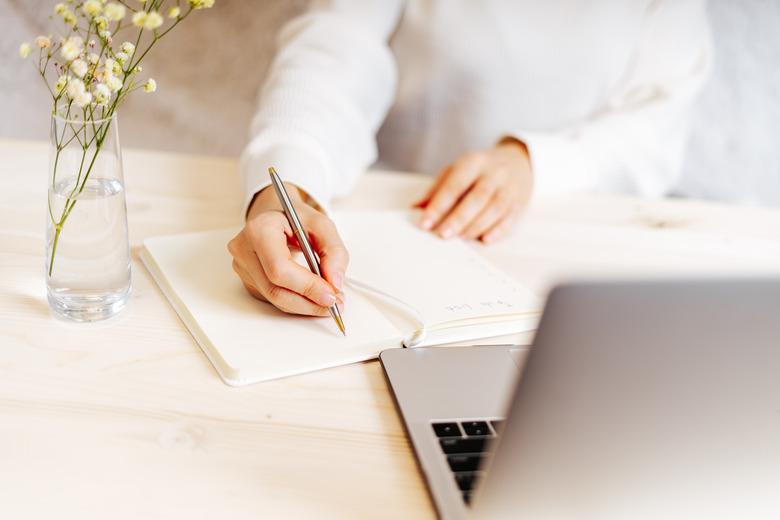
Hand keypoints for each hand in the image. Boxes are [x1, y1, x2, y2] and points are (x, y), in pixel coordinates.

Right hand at [227, 184, 347, 315]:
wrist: (275, 217)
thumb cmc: (296, 219)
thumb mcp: (322, 225)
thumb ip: (334, 251)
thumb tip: (335, 282)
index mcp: (259, 230)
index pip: (279, 268)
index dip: (307, 286)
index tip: (331, 294)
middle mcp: (244, 250)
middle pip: (275, 289)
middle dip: (309, 301)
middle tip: (335, 302)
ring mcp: (243, 268)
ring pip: (275, 299)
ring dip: (306, 305)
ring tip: (329, 300)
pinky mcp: (248, 281)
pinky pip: (274, 300)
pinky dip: (297, 302)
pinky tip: (312, 296)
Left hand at [413, 138, 532, 242]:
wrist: (518, 161)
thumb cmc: (479, 170)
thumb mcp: (457, 170)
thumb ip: (437, 189)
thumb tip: (415, 207)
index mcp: (473, 163)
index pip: (454, 184)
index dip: (439, 205)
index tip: (425, 223)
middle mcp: (493, 173)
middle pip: (477, 197)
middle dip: (459, 218)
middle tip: (443, 234)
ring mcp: (509, 188)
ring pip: (495, 208)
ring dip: (477, 225)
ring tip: (461, 238)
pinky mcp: (519, 202)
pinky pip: (510, 217)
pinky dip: (498, 230)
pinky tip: (485, 240)